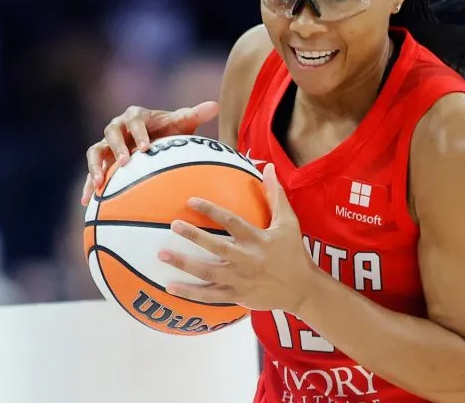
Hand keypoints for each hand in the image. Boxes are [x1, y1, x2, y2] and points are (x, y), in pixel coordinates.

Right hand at [81, 101, 218, 204]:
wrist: (156, 138)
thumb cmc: (170, 130)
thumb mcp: (182, 123)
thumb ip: (195, 114)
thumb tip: (215, 105)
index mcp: (136, 116)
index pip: (135, 121)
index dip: (138, 133)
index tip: (145, 148)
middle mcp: (118, 127)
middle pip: (111, 133)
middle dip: (116, 147)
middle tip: (124, 163)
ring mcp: (107, 143)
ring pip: (95, 152)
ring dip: (95, 167)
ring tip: (98, 185)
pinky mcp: (102, 159)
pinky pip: (92, 170)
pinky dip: (89, 184)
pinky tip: (87, 201)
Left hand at [158, 164, 319, 312]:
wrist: (302, 289)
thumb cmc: (294, 252)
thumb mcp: (289, 222)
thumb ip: (276, 195)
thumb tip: (269, 168)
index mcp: (258, 239)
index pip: (232, 221)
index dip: (212, 210)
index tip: (191, 200)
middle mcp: (247, 259)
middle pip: (217, 247)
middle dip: (195, 236)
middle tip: (174, 225)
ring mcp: (240, 280)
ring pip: (208, 273)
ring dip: (184, 264)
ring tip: (162, 254)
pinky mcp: (237, 296)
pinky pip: (210, 296)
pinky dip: (190, 293)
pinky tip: (170, 287)